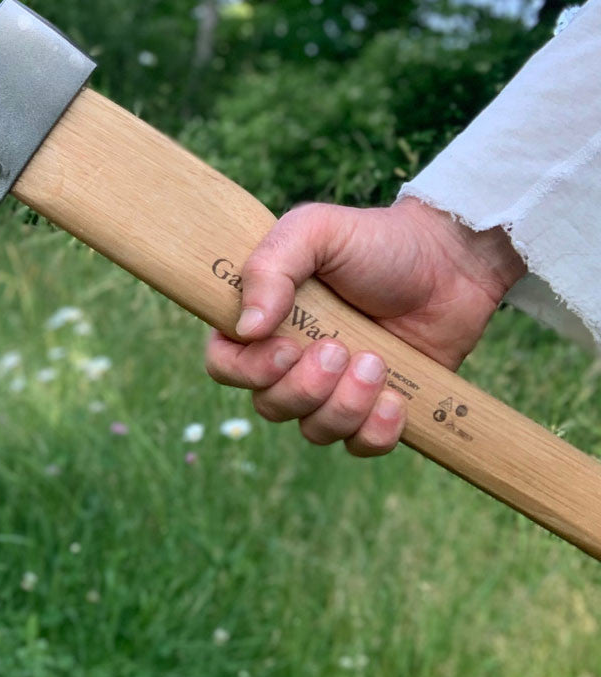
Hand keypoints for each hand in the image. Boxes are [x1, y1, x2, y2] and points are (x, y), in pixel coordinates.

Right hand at [205, 197, 526, 455]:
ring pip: (314, 430)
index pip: (225, 365)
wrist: (452, 262)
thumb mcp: (315, 230)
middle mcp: (292, 361)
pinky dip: (376, 432)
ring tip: (378, 362)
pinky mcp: (376, 409)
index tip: (287, 348)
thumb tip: (246, 329)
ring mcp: (334, 389)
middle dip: (307, 387)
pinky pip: (360, 446)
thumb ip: (269, 268)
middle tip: (341, 349)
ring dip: (346, 405)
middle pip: (269, 407)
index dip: (248, 371)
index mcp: (265, 320)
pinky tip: (396, 400)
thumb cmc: (377, 241)